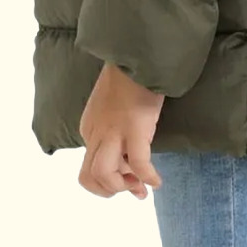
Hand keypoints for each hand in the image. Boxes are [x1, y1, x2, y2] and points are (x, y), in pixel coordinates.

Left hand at [78, 63, 164, 200]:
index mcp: (89, 129)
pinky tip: (158, 181)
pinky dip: (148, 177)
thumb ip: (116, 131)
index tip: (131, 179)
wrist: (137, 56)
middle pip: (89, 176)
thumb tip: (131, 160)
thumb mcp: (113, 109)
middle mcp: (95, 134)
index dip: (112, 179)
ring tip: (141, 187)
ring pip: (103, 174)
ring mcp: (113, 132)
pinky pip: (140, 164)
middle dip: (111, 190)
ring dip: (122, 187)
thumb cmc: (130, 80)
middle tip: (133, 188)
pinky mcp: (135, 129)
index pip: (90, 166)